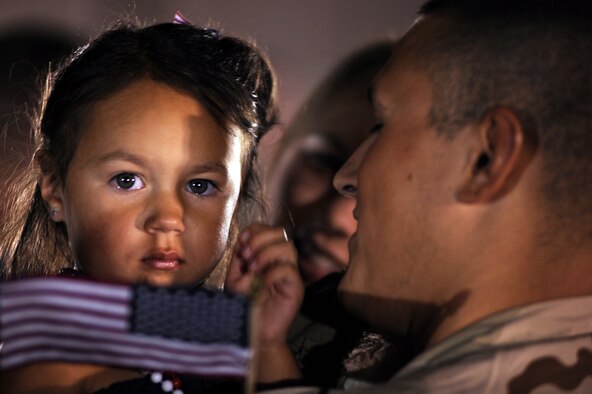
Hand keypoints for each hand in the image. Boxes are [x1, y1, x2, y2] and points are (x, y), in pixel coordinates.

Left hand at [225, 223, 303, 381]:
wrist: (254, 332)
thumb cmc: (245, 306)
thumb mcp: (235, 279)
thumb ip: (239, 259)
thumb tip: (244, 241)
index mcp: (267, 254)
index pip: (267, 229)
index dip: (254, 231)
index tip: (241, 243)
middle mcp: (280, 260)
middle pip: (280, 232)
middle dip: (260, 239)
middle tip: (247, 257)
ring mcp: (289, 273)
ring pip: (287, 247)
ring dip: (266, 254)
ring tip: (253, 269)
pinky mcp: (295, 287)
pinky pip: (289, 270)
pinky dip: (272, 273)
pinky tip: (261, 284)